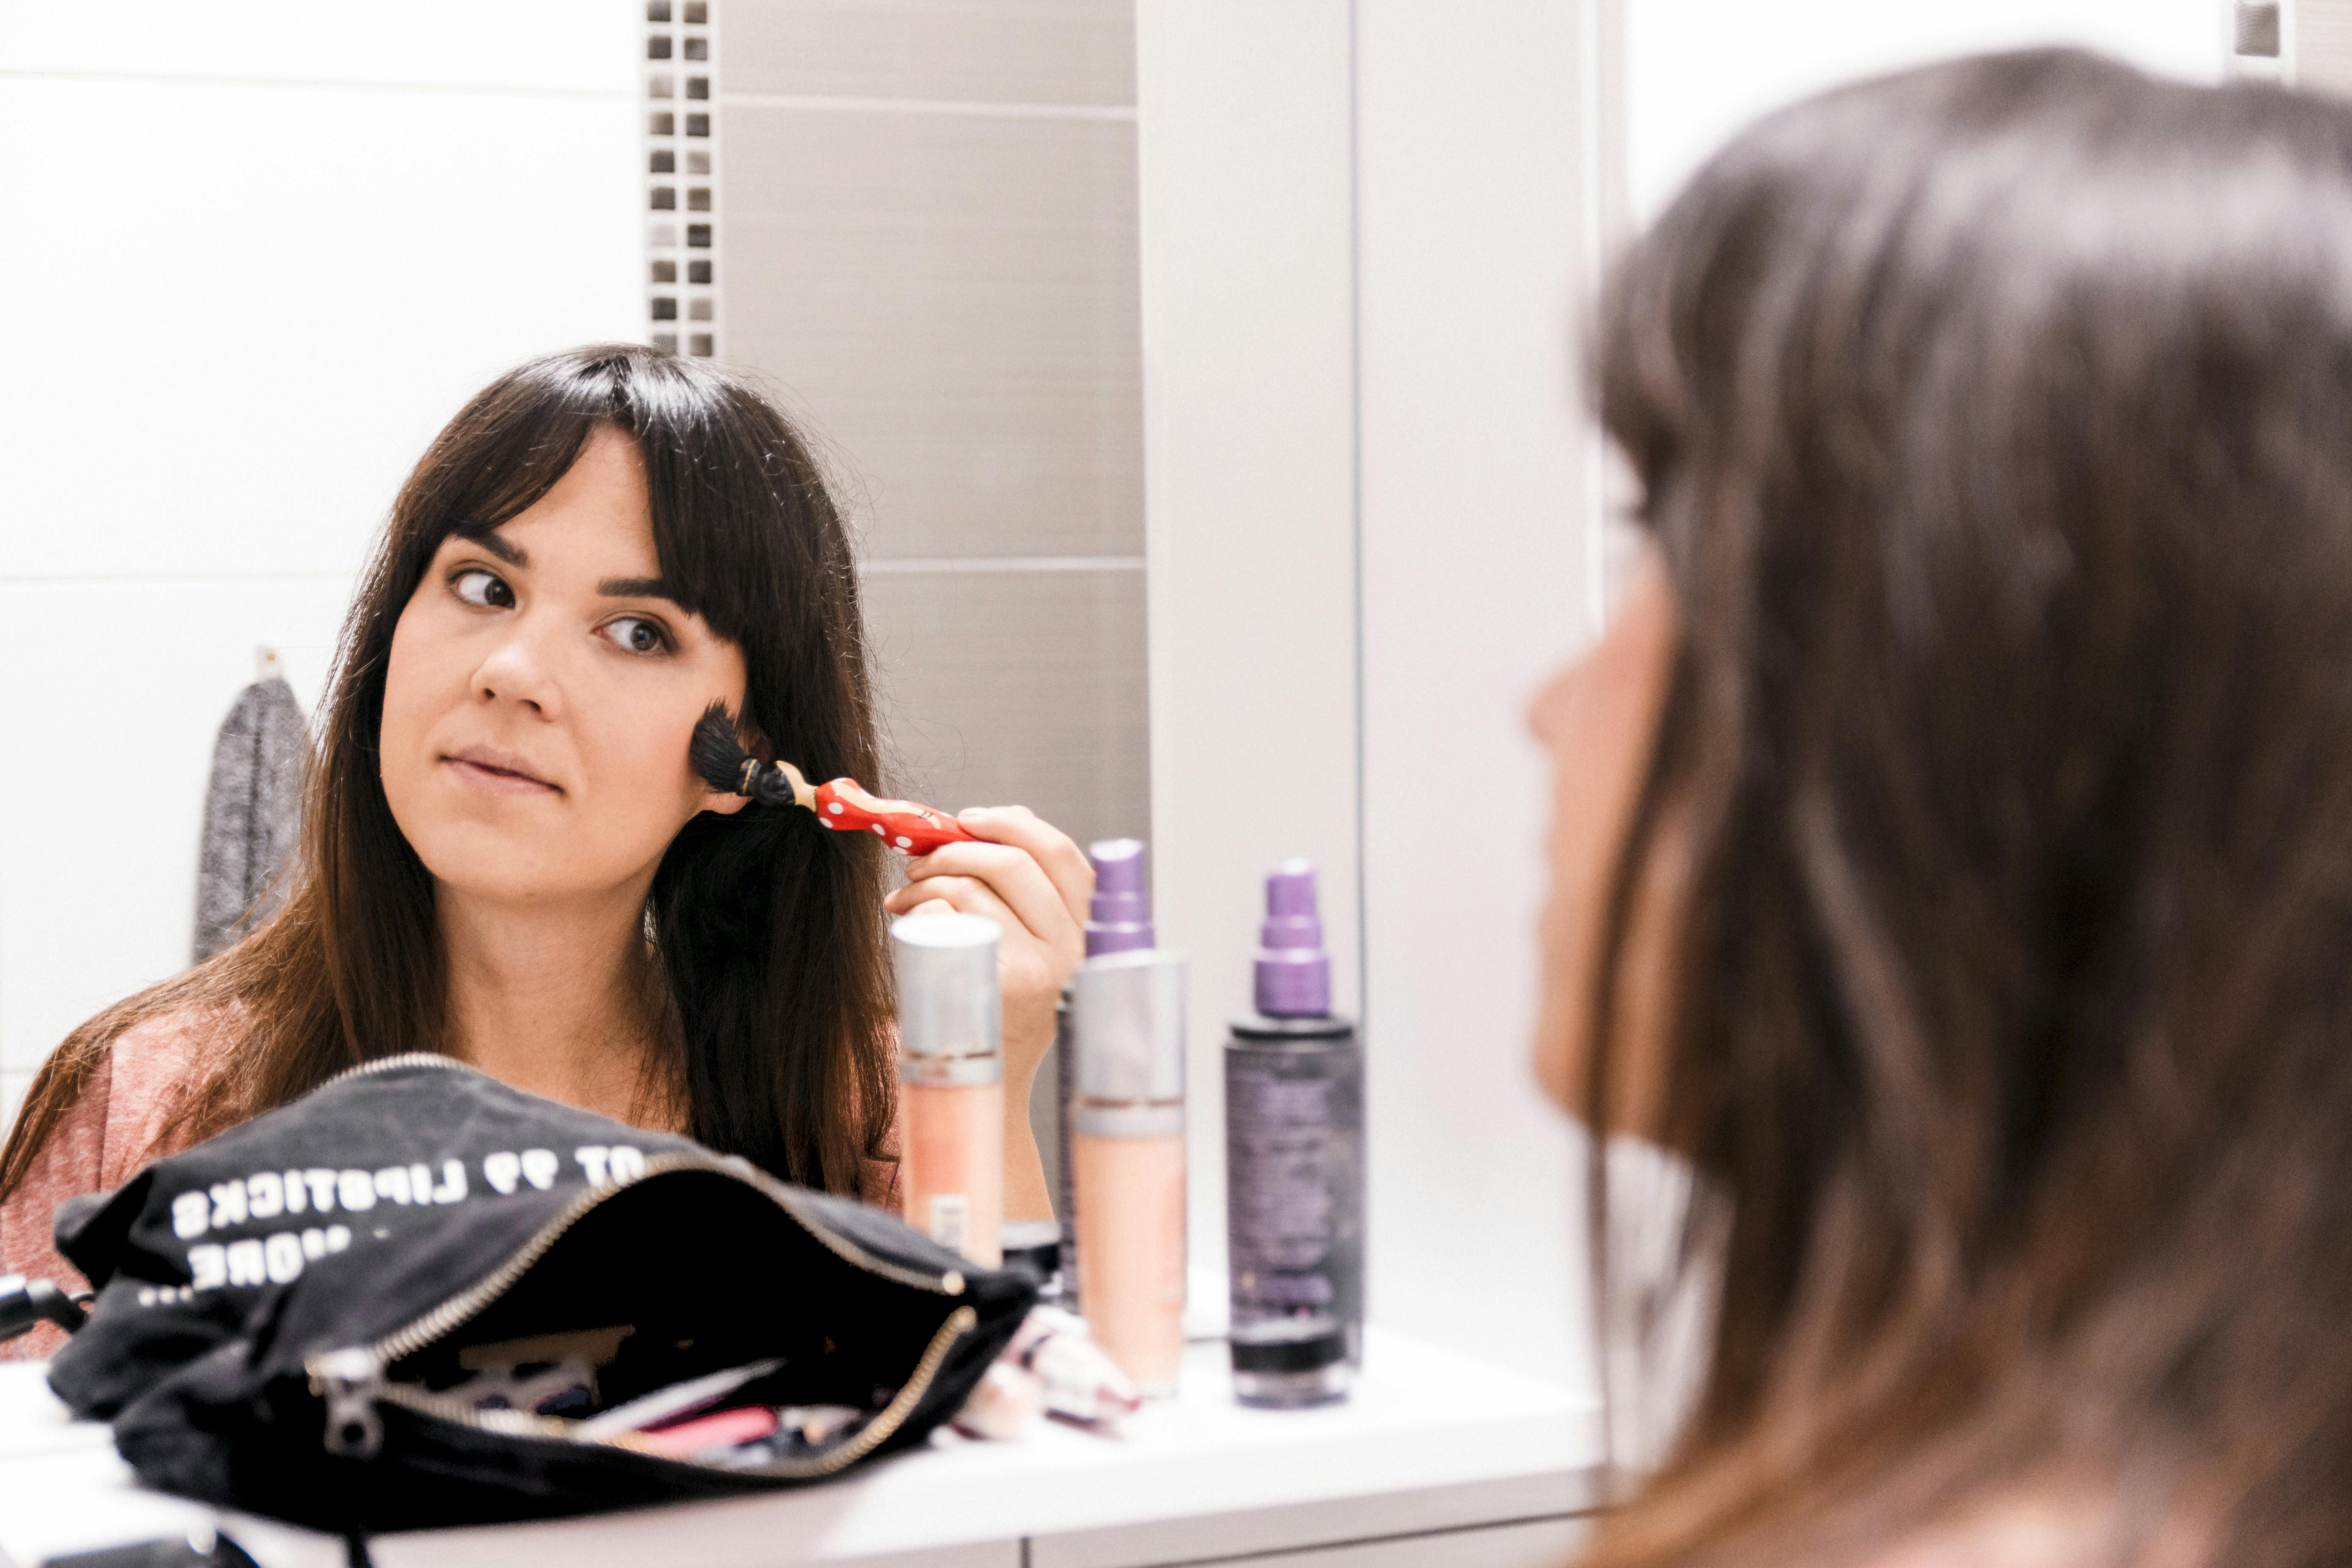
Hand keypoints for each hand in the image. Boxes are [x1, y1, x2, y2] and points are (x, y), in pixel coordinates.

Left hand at [883, 807, 1092, 1219]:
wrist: (992, 1086)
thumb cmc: (1003, 1010)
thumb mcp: (1036, 950)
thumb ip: (1028, 891)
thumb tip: (993, 821)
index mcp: (1086, 931)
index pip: (1061, 854)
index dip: (1012, 823)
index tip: (968, 819)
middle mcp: (1072, 949)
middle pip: (1012, 862)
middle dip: (954, 850)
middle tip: (919, 863)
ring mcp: (1038, 970)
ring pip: (974, 889)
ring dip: (926, 882)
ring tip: (904, 897)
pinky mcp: (1000, 988)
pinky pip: (950, 921)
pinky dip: (920, 912)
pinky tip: (907, 924)